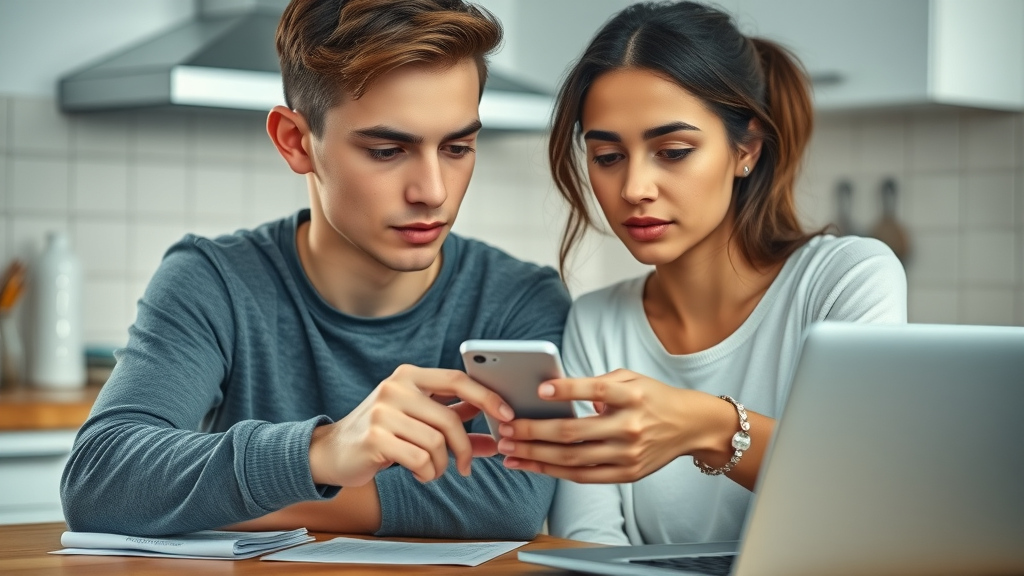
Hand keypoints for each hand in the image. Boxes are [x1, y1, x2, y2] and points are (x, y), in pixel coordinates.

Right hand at [309, 364, 514, 486]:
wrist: (332, 452)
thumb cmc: (382, 435)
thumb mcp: (417, 421)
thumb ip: (454, 423)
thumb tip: (494, 439)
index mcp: (409, 375)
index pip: (457, 379)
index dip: (486, 397)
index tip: (507, 415)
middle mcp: (395, 387)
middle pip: (450, 419)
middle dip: (464, 448)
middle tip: (466, 467)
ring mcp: (383, 411)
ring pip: (436, 442)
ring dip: (441, 465)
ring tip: (432, 470)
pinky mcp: (375, 437)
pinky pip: (419, 460)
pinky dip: (427, 473)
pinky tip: (420, 473)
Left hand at [496, 369, 727, 482]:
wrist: (691, 426)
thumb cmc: (654, 398)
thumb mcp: (632, 378)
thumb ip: (600, 382)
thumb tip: (559, 392)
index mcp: (633, 397)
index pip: (597, 390)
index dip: (569, 389)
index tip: (541, 389)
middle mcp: (630, 427)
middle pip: (574, 431)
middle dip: (534, 432)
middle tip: (506, 430)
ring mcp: (628, 454)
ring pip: (573, 458)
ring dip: (536, 457)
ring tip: (509, 452)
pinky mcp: (627, 473)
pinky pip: (584, 476)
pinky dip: (555, 472)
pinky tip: (534, 466)